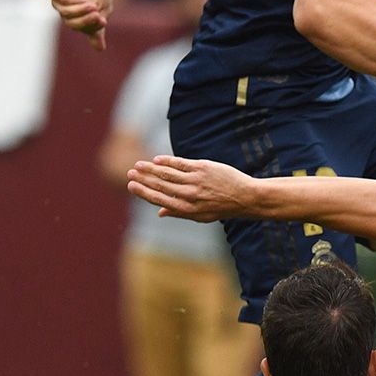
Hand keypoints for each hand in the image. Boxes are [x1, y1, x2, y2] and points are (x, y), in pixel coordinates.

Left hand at [47, 0, 112, 50]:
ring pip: (64, 12)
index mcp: (76, 17)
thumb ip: (98, 28)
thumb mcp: (103, 11)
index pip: (81, 28)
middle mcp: (65, 10)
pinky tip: (84, 0)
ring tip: (92, 6)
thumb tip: (100, 50)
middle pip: (71, 23)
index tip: (103, 21)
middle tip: (98, 16)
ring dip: (79, 11)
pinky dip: (72, 1)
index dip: (92, 26)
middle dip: (85, 21)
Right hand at [127, 155, 255, 221]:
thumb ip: (178, 212)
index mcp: (187, 209)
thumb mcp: (200, 216)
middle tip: (130, 172)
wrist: (246, 197)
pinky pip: (181, 163)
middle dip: (143, 179)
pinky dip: (168, 161)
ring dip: (151, 168)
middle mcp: (189, 196)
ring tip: (139, 165)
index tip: (131, 186)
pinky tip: (157, 159)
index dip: (144, 192)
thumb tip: (159, 213)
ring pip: (168, 173)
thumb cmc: (222, 207)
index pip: (159, 199)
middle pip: (160, 185)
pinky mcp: (204, 168)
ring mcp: (196, 181)